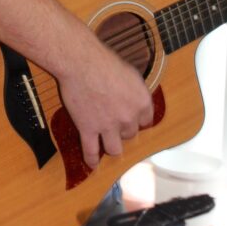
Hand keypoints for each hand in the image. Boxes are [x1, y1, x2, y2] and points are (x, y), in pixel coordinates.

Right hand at [57, 37, 153, 169]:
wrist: (80, 62)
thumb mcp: (130, 73)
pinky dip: (91, 159)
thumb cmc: (103, 61)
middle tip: (113, 122)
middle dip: (122, 129)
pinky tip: (92, 164)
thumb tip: (133, 99)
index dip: (137, 119)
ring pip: (115, 149)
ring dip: (111, 146)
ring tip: (106, 143)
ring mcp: (108, 126)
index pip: (146, 121)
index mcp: (142, 102)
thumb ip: (134, 91)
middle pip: (130, 134)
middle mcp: (128, 118)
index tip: (131, 118)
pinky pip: (91, 151)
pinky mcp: (88, 129)